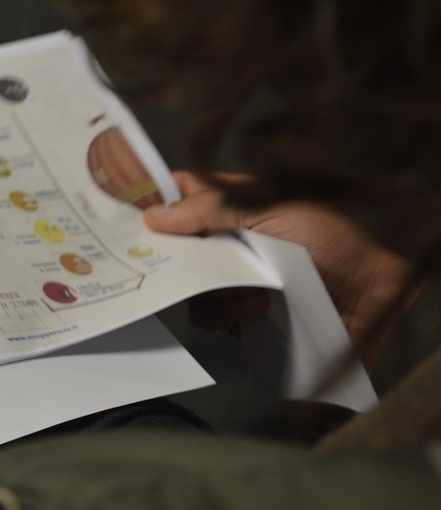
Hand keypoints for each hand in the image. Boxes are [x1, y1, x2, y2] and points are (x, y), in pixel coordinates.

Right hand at [144, 171, 416, 363]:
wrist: (380, 286)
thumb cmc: (335, 234)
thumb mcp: (268, 207)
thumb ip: (210, 208)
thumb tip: (154, 215)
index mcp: (234, 202)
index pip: (182, 193)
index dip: (154, 200)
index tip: (129, 214)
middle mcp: (231, 237)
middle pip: (178, 243)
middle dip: (171, 256)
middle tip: (163, 264)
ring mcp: (239, 275)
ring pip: (192, 284)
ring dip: (209, 290)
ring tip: (246, 291)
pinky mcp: (249, 311)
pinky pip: (216, 316)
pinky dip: (230, 314)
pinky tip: (257, 309)